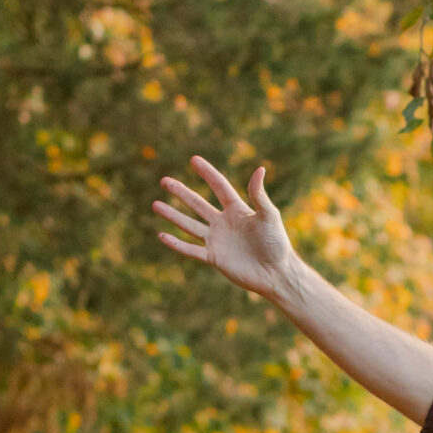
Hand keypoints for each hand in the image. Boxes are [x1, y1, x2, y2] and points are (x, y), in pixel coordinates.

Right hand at [154, 156, 297, 303]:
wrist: (276, 273)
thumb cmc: (277, 243)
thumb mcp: (269, 215)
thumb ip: (259, 195)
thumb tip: (259, 168)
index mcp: (237, 210)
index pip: (219, 187)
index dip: (207, 173)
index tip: (194, 160)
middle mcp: (224, 223)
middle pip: (197, 204)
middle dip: (181, 192)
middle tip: (164, 180)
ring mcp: (217, 240)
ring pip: (189, 225)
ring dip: (172, 215)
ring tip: (155, 204)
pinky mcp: (214, 258)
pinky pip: (191, 250)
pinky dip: (177, 244)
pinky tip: (162, 235)